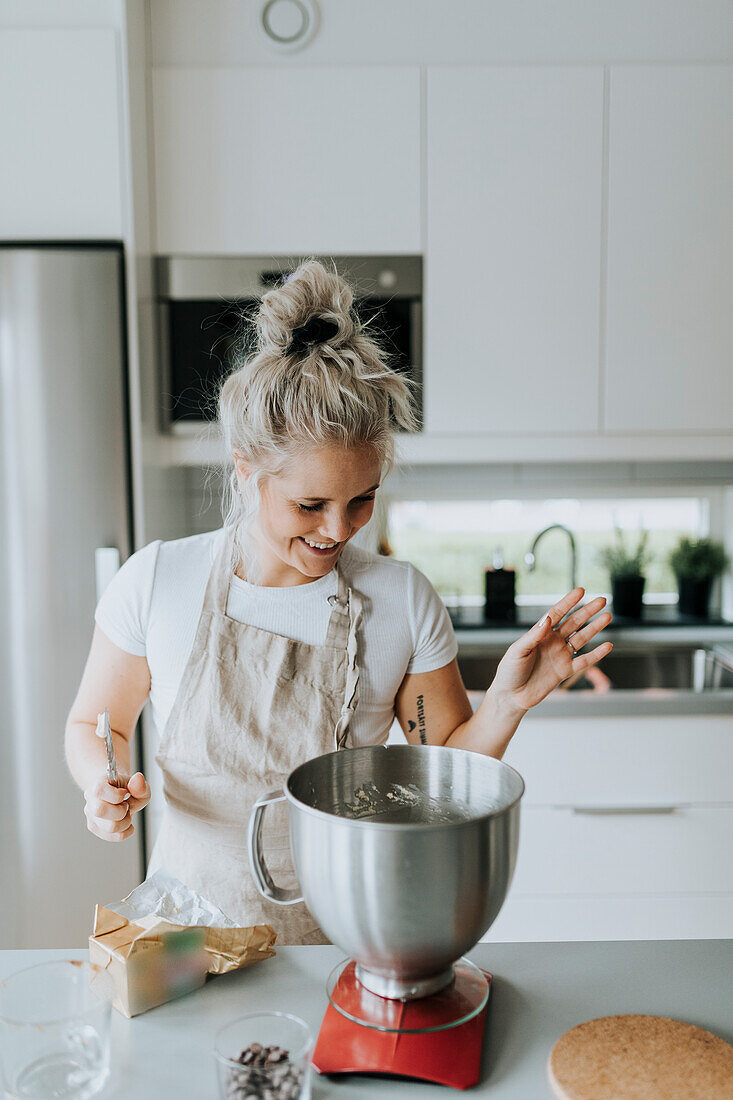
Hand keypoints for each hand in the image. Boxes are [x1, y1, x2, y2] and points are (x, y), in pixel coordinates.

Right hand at [83, 771, 149, 842]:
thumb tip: (138, 779)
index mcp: (98, 785)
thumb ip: (139, 785)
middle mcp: (91, 801)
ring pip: (109, 827)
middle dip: (121, 810)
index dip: (118, 794)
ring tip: (126, 814)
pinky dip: (125, 831)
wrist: (118, 794)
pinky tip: (126, 823)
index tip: (125, 793)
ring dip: (125, 822)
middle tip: (126, 805)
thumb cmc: (126, 789)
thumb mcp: (137, 785)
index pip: (100, 790)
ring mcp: (91, 816)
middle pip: (101, 810)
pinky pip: (112, 837)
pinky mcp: (95, 828)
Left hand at [490, 588, 612, 714]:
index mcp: (540, 634)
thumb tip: (548, 619)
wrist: (511, 696)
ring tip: (608, 617)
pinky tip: (607, 646)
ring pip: (582, 639)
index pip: (557, 613)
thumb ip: (533, 636)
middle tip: (602, 600)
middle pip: (574, 623)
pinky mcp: (565, 671)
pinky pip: (584, 661)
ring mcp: (560, 656)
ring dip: (595, 628)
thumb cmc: (509, 671)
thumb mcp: (518, 650)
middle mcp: (552, 642)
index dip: (569, 602)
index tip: (581, 591)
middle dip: (588, 611)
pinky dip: (596, 655)